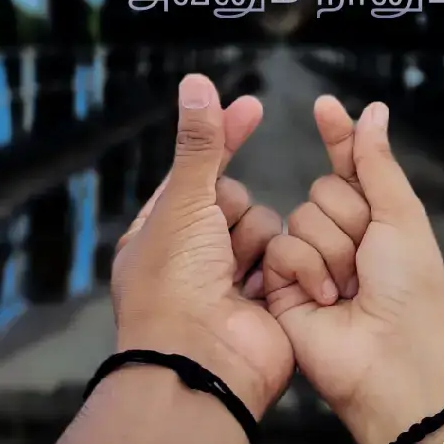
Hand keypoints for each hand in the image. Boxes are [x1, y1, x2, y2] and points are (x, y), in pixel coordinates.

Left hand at [110, 73, 293, 419]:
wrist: (201, 363)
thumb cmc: (175, 281)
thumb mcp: (185, 202)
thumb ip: (200, 143)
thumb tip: (196, 80)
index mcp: (158, 234)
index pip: (194, 173)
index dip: (221, 139)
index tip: (252, 107)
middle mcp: (191, 257)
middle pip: (233, 199)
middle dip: (233, 212)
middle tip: (218, 242)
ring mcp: (230, 282)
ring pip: (263, 226)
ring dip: (256, 244)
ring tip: (239, 276)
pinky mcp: (267, 302)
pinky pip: (285, 258)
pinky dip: (280, 268)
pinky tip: (265, 288)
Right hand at [263, 96, 443, 443]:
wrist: (393, 363)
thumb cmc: (412, 291)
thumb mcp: (402, 219)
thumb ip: (377, 163)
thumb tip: (373, 110)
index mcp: (376, 219)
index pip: (350, 166)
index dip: (338, 136)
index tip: (324, 105)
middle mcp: (341, 238)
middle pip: (323, 190)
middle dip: (349, 219)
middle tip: (368, 259)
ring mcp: (310, 264)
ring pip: (301, 217)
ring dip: (332, 251)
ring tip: (349, 289)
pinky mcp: (282, 289)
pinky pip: (281, 249)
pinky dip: (306, 270)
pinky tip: (324, 299)